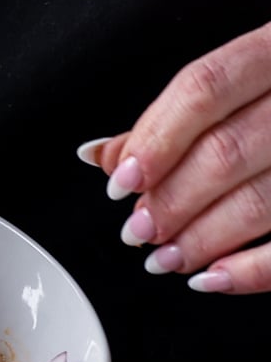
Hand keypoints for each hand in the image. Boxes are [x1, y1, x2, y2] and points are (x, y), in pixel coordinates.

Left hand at [79, 21, 270, 294]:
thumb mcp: (237, 83)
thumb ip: (174, 118)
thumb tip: (105, 155)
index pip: (205, 88)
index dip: (155, 139)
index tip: (121, 182)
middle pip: (227, 150)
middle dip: (171, 200)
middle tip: (138, 230)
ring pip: (261, 198)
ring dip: (202, 238)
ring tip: (165, 258)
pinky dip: (253, 270)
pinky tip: (213, 278)